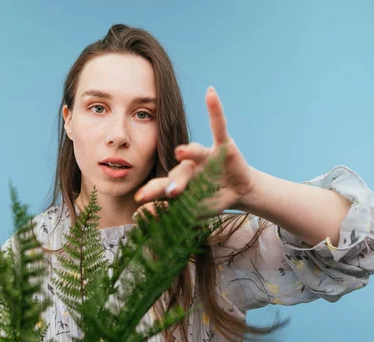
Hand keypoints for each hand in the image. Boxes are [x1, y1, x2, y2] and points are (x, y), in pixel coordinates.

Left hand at [134, 86, 256, 217]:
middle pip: (179, 173)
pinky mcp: (223, 145)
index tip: (140, 199)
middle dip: (174, 182)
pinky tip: (211, 93)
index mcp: (178, 181)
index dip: (153, 192)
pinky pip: (219, 125)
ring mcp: (204, 154)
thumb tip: (136, 216)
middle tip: (168, 192)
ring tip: (180, 152)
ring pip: (195, 153)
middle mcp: (187, 166)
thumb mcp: (191, 211)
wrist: (238, 192)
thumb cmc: (210, 200)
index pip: (163, 186)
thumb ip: (167, 211)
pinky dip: (216, 110)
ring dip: (189, 152)